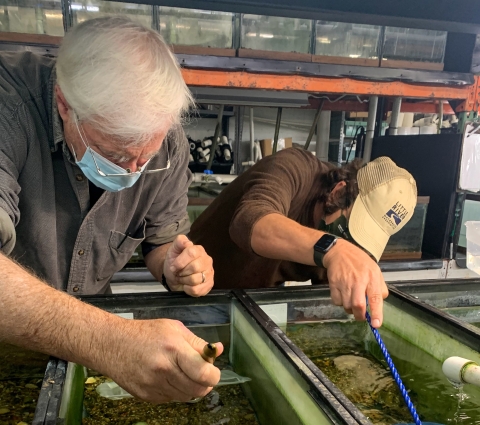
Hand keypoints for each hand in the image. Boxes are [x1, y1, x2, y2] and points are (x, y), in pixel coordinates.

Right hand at [107, 318, 223, 402]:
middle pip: (197, 390)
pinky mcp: (146, 396)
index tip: (213, 371)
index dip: (214, 375)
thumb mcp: (174, 328)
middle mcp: (164, 370)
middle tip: (201, 373)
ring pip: (185, 397)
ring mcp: (153, 385)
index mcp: (173, 349)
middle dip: (205, 383)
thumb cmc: (145, 333)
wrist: (112, 344)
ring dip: (190, 387)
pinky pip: (171, 399)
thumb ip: (197, 342)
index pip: (203, 373)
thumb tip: (217, 350)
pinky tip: (167, 376)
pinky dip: (175, 390)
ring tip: (182, 372)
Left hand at [163, 235, 213, 296]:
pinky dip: (188, 289)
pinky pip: (197, 290)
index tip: (173, 266)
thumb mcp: (173, 249)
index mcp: (199, 250)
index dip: (180, 262)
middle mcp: (207, 260)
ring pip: (195, 279)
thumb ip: (180, 242)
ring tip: (182, 278)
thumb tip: (188, 243)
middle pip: (195, 267)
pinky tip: (187, 285)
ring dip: (184, 281)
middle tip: (178, 273)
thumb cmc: (174, 262)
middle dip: (182, 272)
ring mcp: (209, 273)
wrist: (174, 276)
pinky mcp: (209, 285)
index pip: (192, 253)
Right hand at [322, 239, 387, 327]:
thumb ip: (380, 287)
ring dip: (350, 308)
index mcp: (372, 277)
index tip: (376, 324)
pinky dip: (340, 302)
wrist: (339, 252)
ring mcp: (344, 282)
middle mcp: (358, 280)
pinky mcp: (333, 283)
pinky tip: (343, 294)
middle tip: (361, 316)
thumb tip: (379, 303)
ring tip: (351, 300)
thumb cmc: (360, 262)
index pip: (375, 298)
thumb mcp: (375, 270)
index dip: (376, 313)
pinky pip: (336, 301)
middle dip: (360, 315)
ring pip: (346, 305)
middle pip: (358, 305)